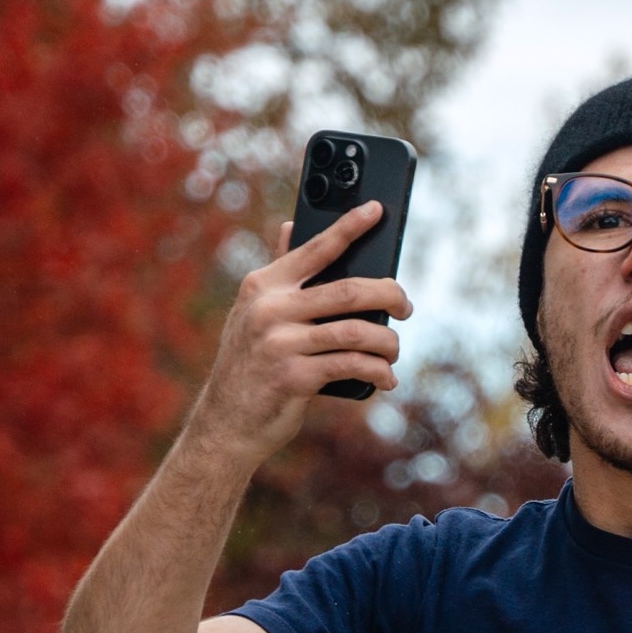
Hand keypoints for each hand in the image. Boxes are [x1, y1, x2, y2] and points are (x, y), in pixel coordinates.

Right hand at [191, 198, 407, 459]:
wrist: (225, 422)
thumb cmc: (250, 363)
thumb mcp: (254, 313)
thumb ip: (278, 274)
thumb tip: (289, 226)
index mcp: (263, 285)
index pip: (315, 248)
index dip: (349, 226)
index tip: (377, 210)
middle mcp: (270, 309)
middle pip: (348, 291)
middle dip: (388, 296)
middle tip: (405, 306)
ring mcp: (280, 343)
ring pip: (356, 332)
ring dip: (388, 342)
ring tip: (394, 350)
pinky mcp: (292, 377)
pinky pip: (351, 366)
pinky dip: (378, 372)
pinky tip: (386, 378)